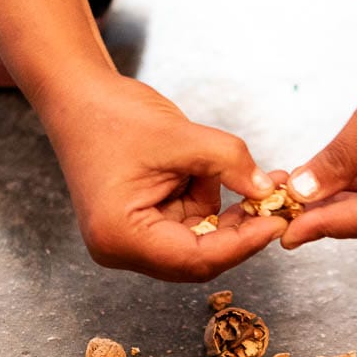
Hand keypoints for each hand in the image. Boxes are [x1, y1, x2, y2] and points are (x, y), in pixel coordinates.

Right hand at [43, 72, 284, 280]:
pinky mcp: (142, 226)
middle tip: (278, 206)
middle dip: (240, 231)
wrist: (77, 97)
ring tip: (259, 179)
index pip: (196, 258)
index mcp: (121, 236)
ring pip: (199, 241)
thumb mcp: (180, 136)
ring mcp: (131, 240)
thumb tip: (268, 191)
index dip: (243, 243)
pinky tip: (228, 177)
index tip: (276, 222)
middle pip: (199, 259)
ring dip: (229, 214)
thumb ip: (229, 163)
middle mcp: (122, 248)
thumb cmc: (111, 115)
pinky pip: (189, 224)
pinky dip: (212, 202)